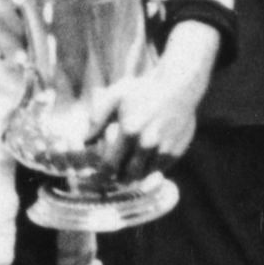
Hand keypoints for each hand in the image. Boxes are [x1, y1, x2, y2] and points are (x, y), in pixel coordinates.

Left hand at [94, 23, 218, 178]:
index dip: (101, 175)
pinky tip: (144, 158)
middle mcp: (147, 143)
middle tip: (112, 172)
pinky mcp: (176, 153)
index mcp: (129, 131)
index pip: (109, 167)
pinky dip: (149, 170)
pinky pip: (157, 171)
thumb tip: (85, 141)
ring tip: (127, 165)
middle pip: (126, 177)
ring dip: (133, 175)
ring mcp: (163, 150)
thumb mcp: (116, 97)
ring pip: (143, 176)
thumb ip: (98, 120)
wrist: (179, 87)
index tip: (97, 174)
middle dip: (116, 177)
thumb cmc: (143, 91)